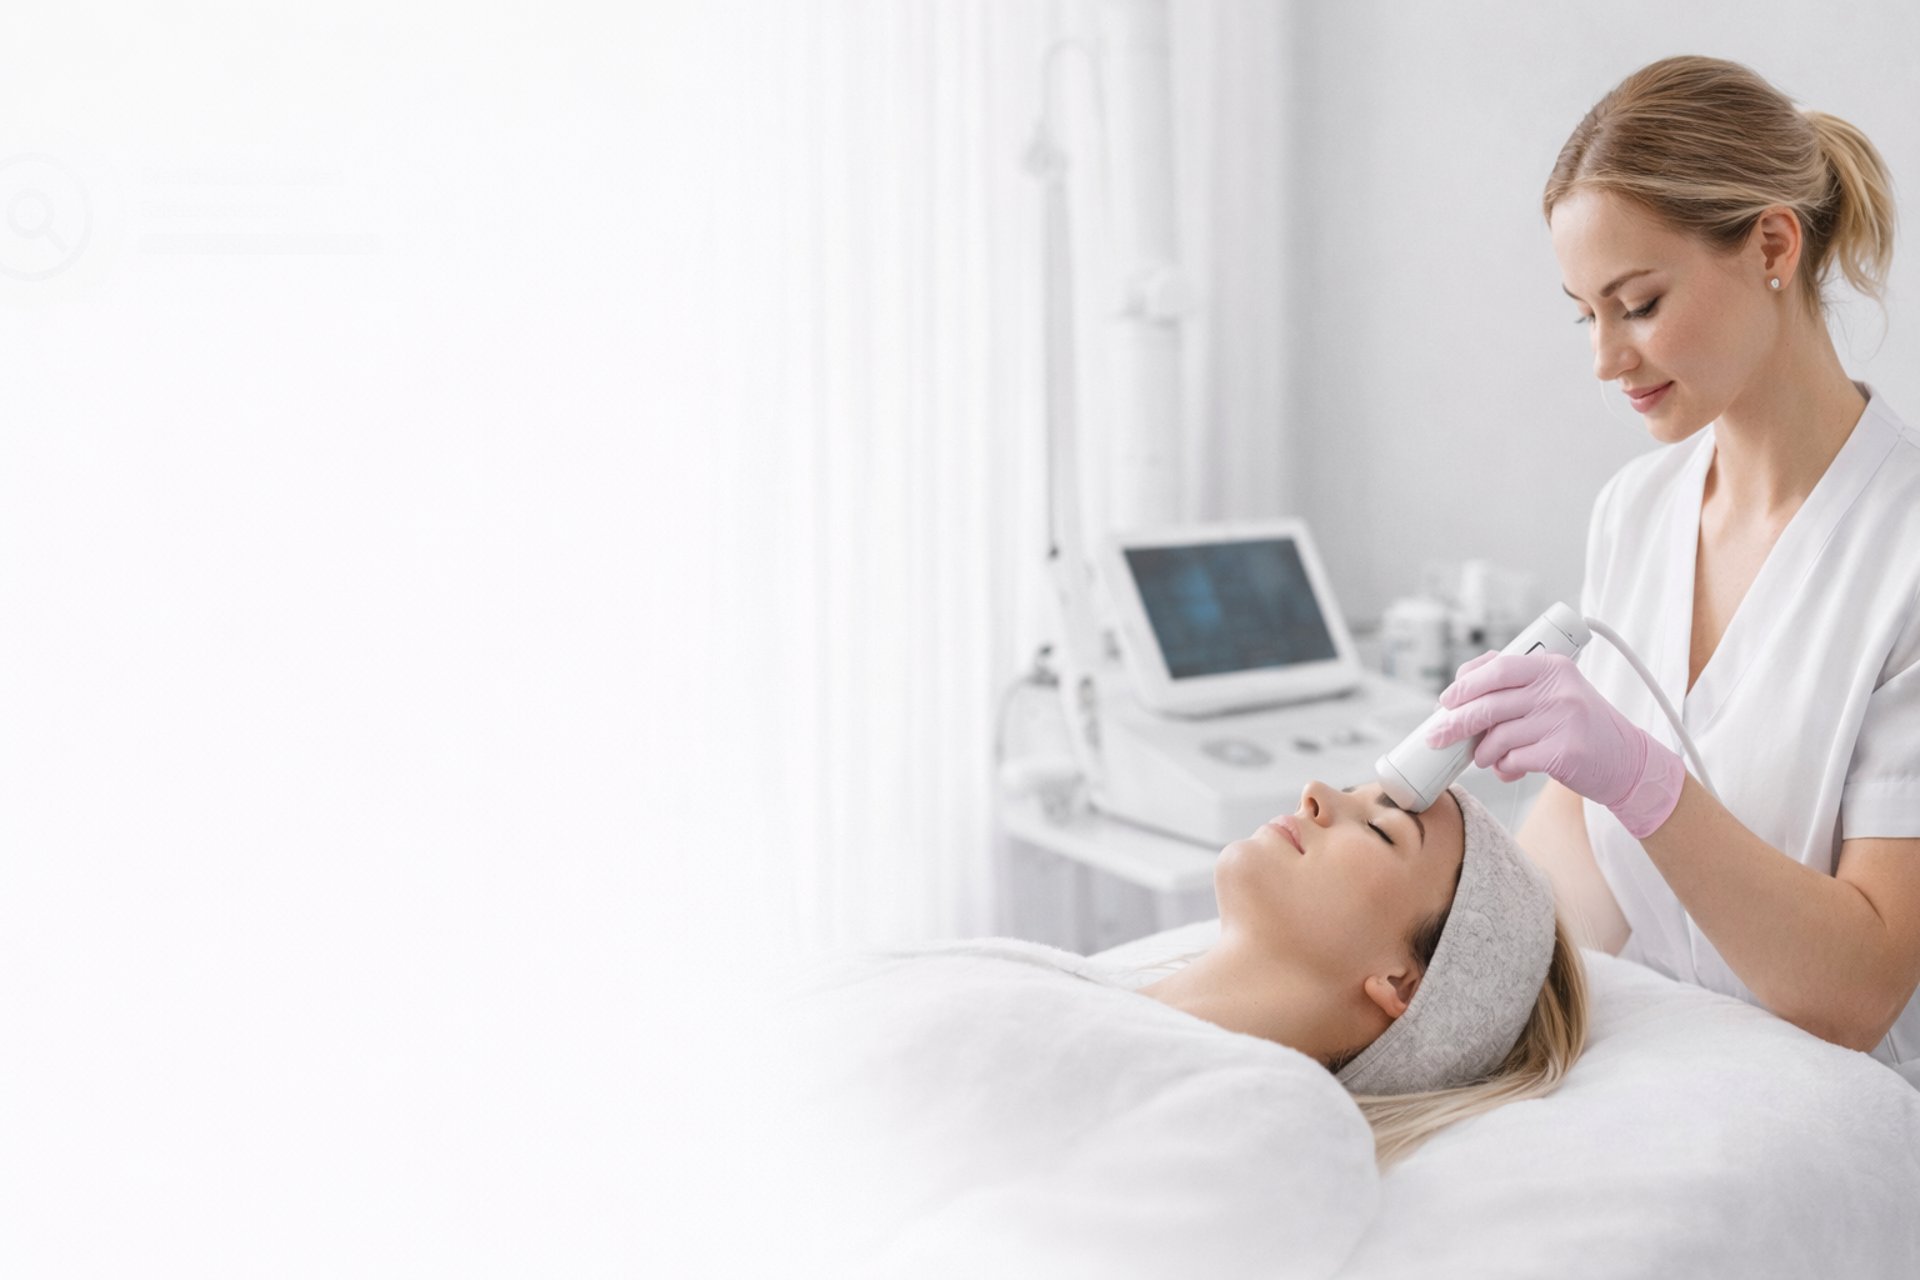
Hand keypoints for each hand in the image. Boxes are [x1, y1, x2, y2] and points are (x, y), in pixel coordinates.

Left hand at [1427, 651, 1685, 838]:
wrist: (1627, 760)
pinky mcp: (1564, 752)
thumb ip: (1515, 685)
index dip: (1465, 685)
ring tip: (1486, 758)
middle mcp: (1559, 690)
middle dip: (1456, 723)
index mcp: (1552, 667)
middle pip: (1490, 704)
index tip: (1445, 701)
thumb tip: (1459, 689)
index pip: (1498, 668)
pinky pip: (1513, 759)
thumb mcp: (1555, 692)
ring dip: (1483, 752)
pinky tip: (1510, 768)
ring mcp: (1563, 720)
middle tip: (1438, 737)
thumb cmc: (1579, 726)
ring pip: (1498, 736)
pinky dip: (1504, 767)